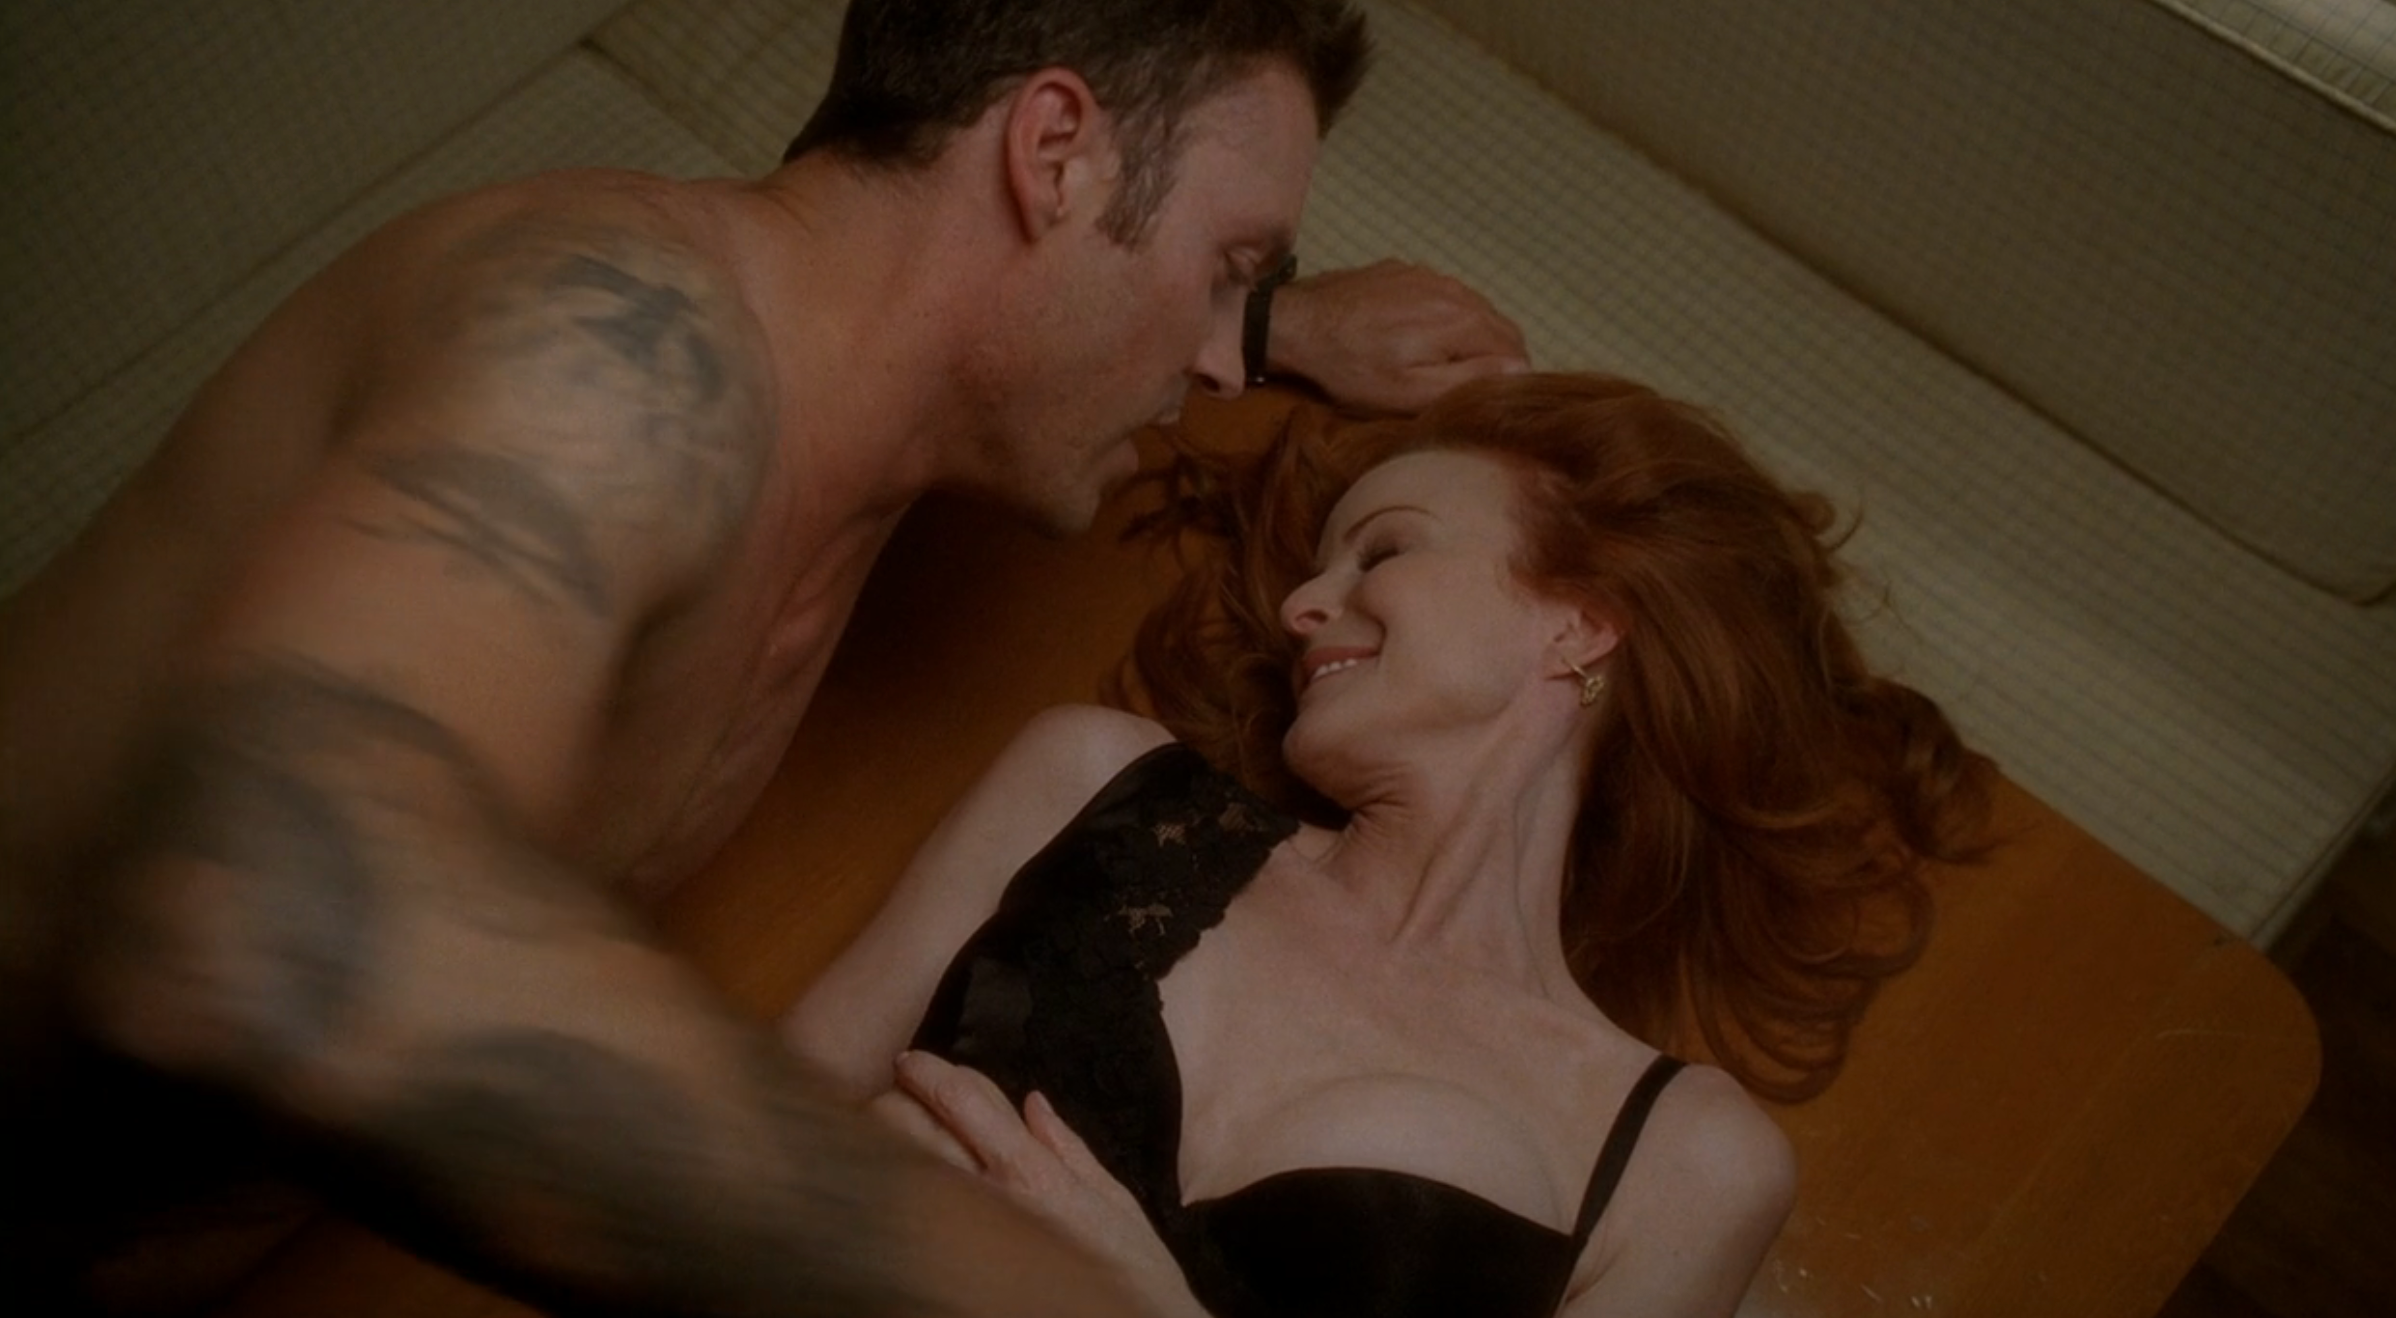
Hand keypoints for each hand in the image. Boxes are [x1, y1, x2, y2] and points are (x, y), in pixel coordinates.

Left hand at [892, 1051, 1212, 1317]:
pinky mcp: (953, 1267)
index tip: (911, 1062)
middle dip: (897, 1105)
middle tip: (895, 1099)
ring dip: (896, 1144)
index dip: (930, 1072)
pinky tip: (907, 1184)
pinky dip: (906, 1187)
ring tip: (895, 1138)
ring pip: (905, 1167)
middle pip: (915, 1129)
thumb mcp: (1112, 1198)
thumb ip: (1067, 1147)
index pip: (961, 1101)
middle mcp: (989, 1197)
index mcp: (1029, 1172)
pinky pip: (912, 1217)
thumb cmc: (1132, 1268)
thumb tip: (1033, 1104)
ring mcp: (964, 1233)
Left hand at [1265, 260, 1529, 414]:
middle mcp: (1454, 290)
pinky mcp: (1403, 270)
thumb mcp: (1411, 392)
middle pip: (1498, 325)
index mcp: (1463, 321)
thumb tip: (1520, 369)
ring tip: (1443, 364)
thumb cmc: (1352, 370)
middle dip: (1494, 356)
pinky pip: (1441, 294)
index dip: (1511, 377)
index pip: (1516, 349)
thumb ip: (1469, 378)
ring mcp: (1427, 275)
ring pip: (1472, 308)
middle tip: (1467, 386)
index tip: (1489, 398)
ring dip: (1470, 335)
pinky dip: (1443, 316)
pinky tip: (1416, 336)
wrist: (1295, 325)